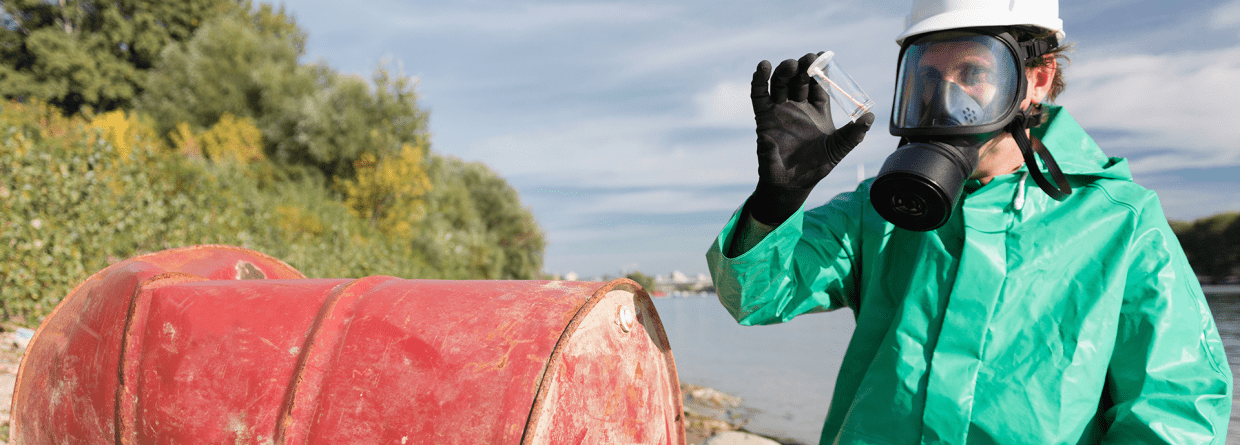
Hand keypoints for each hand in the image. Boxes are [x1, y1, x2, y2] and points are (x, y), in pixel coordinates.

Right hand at [748, 52, 873, 224]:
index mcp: (818, 110)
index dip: (821, 69)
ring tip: (790, 65)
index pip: (819, 83)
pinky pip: (759, 95)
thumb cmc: (816, 167)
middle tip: (808, 59)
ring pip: (780, 83)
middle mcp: (798, 106)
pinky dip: (759, 80)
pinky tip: (763, 67)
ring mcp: (779, 110)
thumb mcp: (838, 149)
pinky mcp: (763, 118)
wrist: (792, 185)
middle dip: (803, 66)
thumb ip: (853, 134)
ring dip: (784, 70)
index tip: (824, 55)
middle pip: (799, 79)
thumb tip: (870, 117)